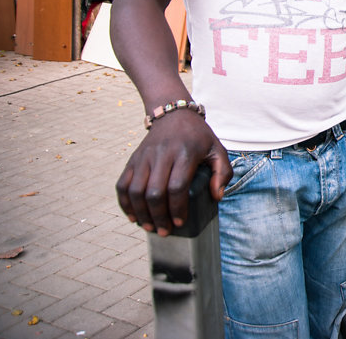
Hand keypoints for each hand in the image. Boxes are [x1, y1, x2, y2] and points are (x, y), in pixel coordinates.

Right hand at [115, 110, 231, 236]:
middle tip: (165, 231)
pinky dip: (125, 203)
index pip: (177, 186)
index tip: (180, 222)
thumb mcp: (217, 150)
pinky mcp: (133, 160)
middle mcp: (162, 155)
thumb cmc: (198, 137)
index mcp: (185, 153)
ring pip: (136, 191)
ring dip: (141, 213)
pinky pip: (122, 184)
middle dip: (159, 216)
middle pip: (154, 192)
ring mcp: (144, 157)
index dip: (177, 208)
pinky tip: (133, 216)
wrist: (173, 114)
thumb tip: (216, 196)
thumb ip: (223, 172)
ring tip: (150, 227)